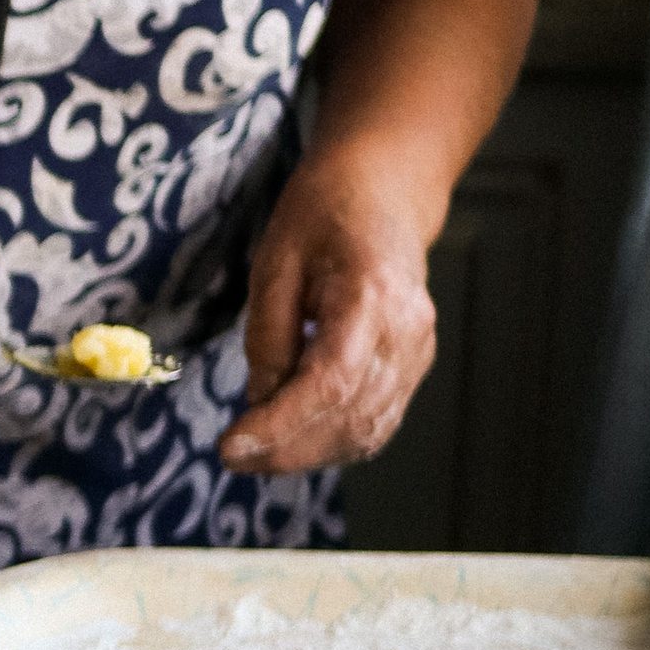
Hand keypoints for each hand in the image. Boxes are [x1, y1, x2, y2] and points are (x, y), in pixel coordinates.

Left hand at [222, 154, 436, 474]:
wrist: (383, 193)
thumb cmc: (323, 216)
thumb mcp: (275, 263)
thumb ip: (268, 337)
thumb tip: (259, 403)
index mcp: (372, 297)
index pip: (328, 383)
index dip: (280, 425)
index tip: (231, 447)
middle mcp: (407, 332)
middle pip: (349, 416)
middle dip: (285, 449)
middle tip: (231, 456)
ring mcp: (418, 351)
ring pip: (367, 429)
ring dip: (307, 454)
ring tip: (252, 453)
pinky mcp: (414, 364)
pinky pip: (377, 420)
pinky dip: (333, 442)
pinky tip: (291, 444)